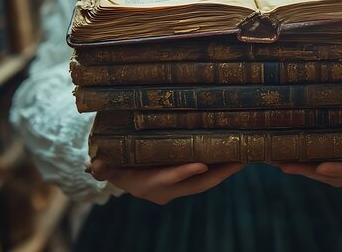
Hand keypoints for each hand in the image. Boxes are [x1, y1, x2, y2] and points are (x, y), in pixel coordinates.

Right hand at [89, 161, 243, 204]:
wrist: (120, 173)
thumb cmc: (113, 164)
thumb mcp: (107, 165)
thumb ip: (104, 166)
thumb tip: (95, 165)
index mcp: (148, 185)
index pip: (168, 179)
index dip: (183, 172)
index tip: (201, 163)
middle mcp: (167, 190)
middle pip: (197, 183)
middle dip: (220, 173)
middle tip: (241, 159)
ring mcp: (179, 186)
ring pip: (206, 180)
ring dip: (226, 169)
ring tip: (246, 154)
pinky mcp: (186, 181)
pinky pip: (206, 175)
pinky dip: (221, 166)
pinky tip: (235, 152)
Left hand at [276, 109, 341, 186]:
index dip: (340, 169)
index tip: (322, 168)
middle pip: (332, 176)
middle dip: (309, 171)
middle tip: (286, 165)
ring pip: (320, 175)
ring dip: (299, 169)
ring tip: (277, 161)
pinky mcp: (335, 170)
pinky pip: (316, 170)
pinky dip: (300, 165)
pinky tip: (279, 158)